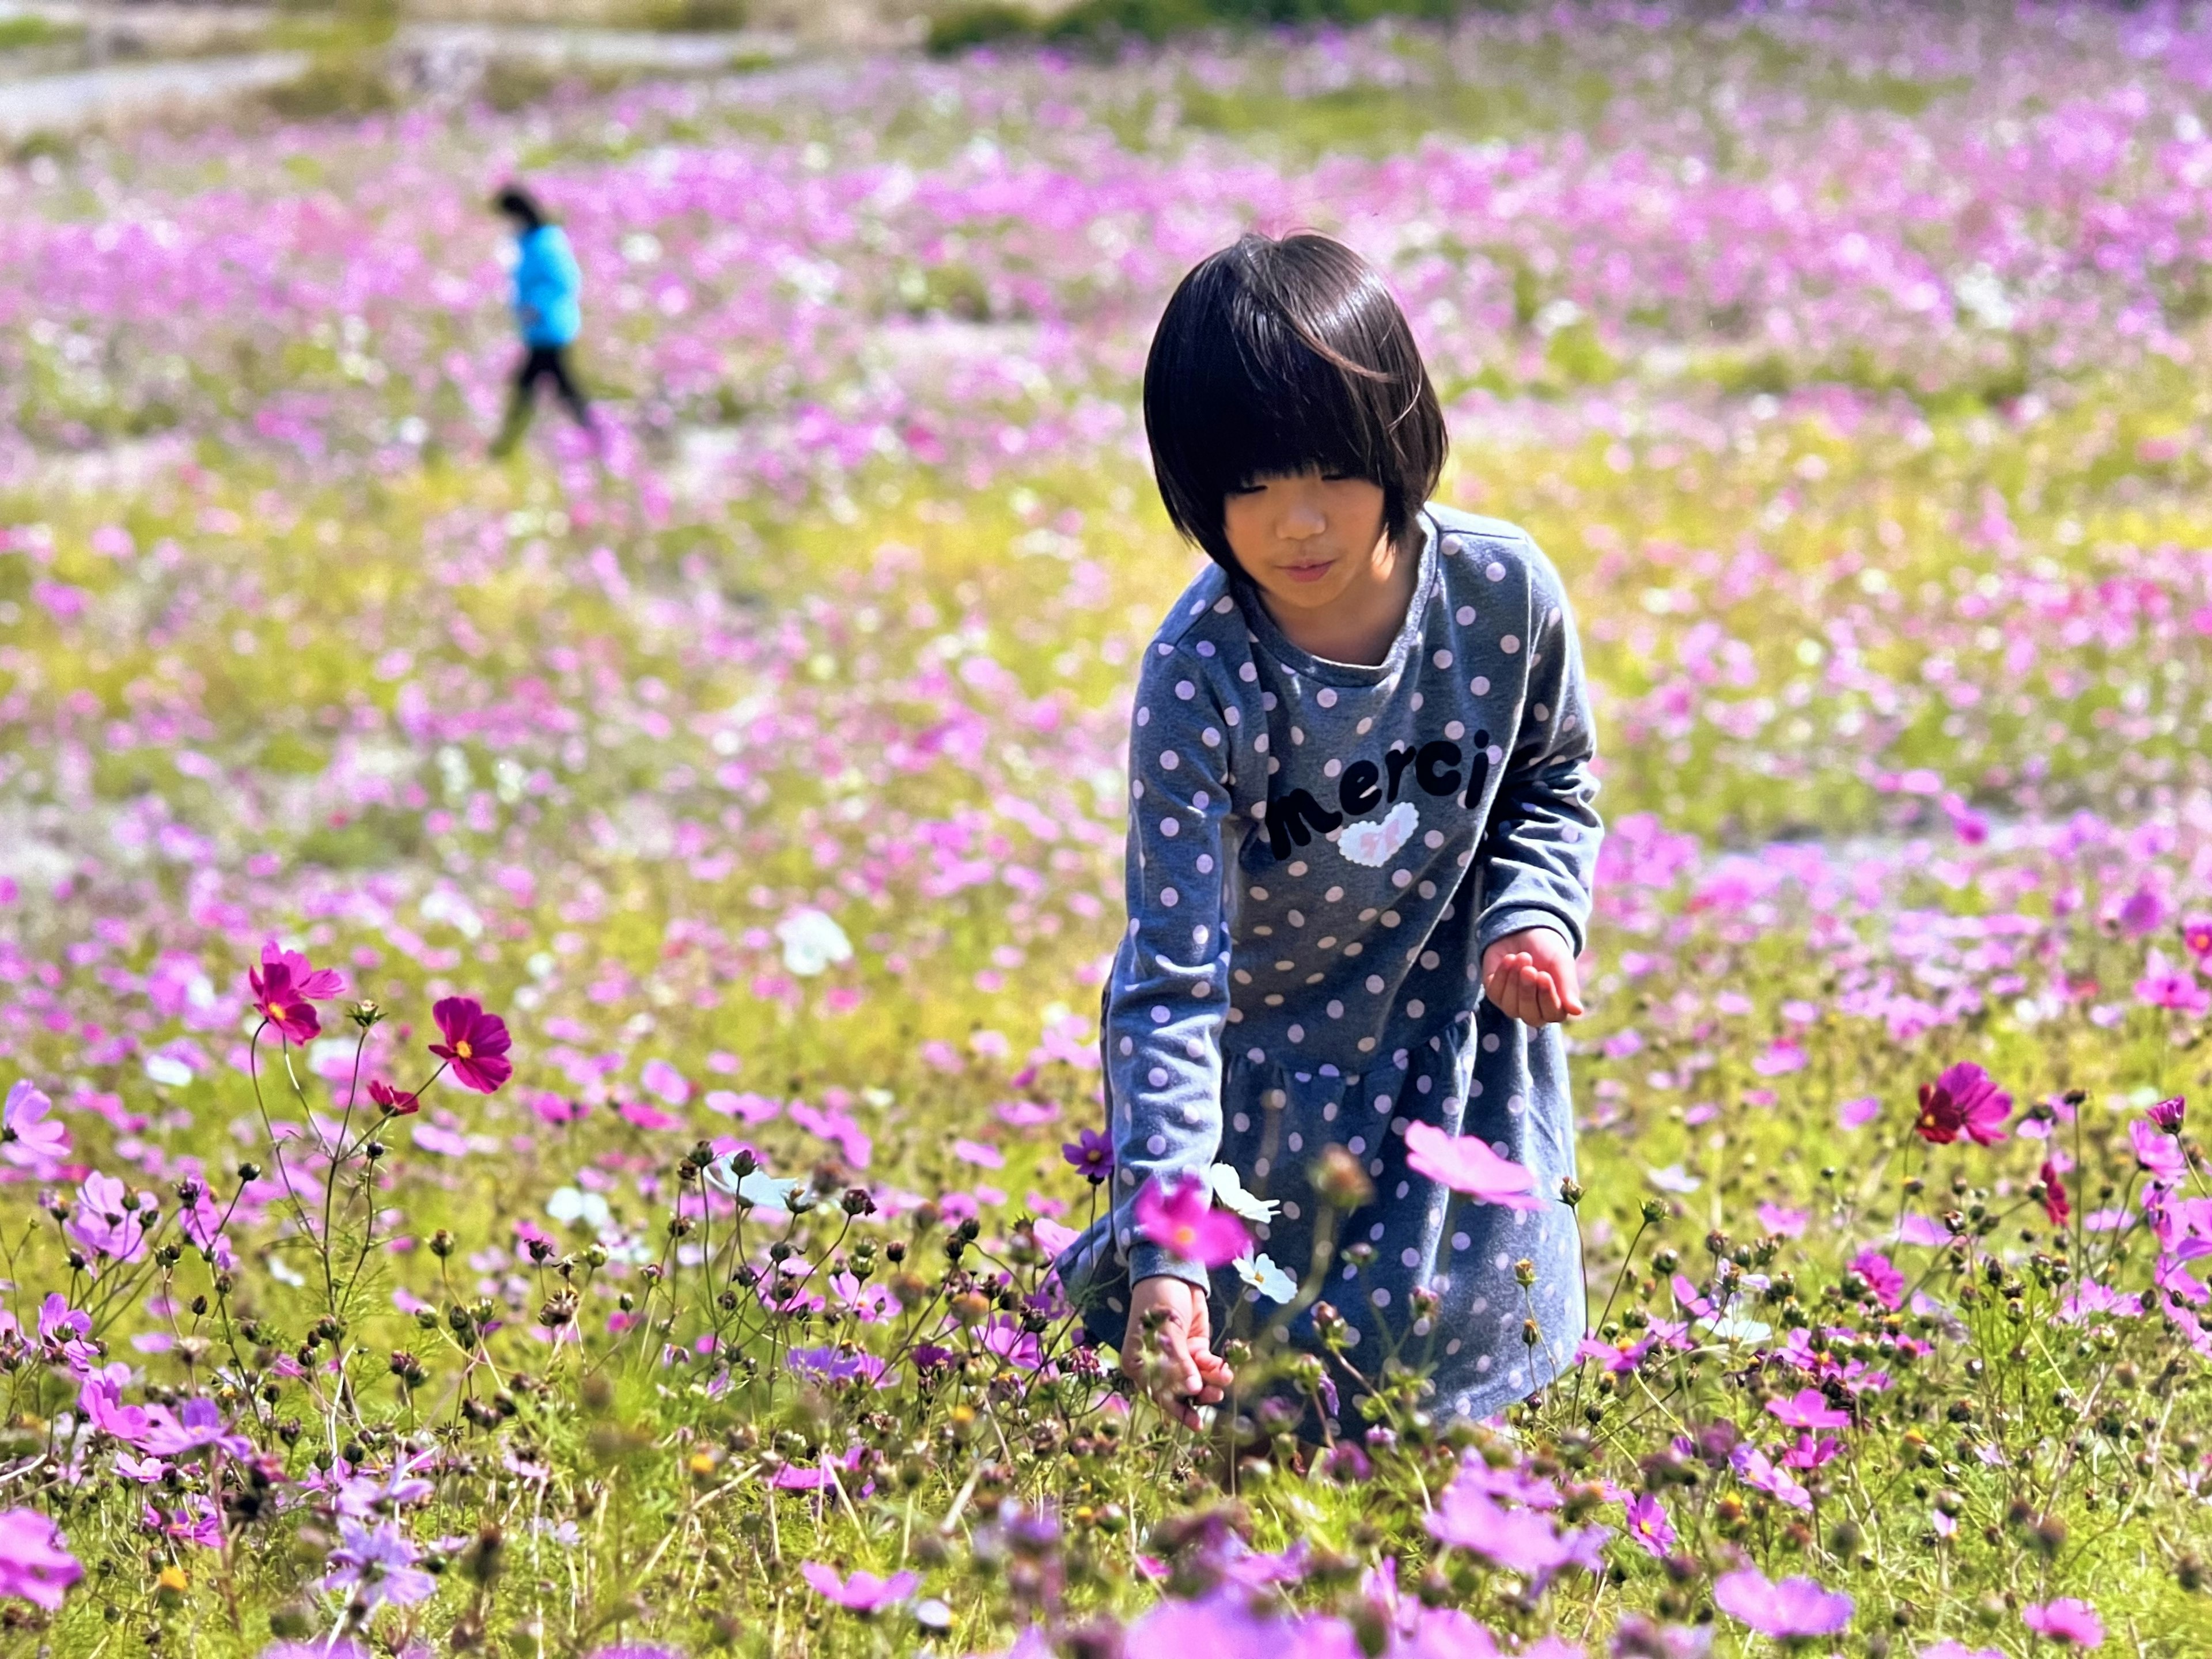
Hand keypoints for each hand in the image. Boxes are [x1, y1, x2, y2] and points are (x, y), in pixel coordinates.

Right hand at [1122, 1274, 1232, 1428]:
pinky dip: (1215, 1368)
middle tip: (1215, 1396)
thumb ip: (1180, 1362)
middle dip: (1198, 1396)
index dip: (1178, 1410)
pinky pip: (1205, 1365)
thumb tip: (1192, 1389)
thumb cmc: (1159, 1300)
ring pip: (1195, 1379)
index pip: (1158, 1394)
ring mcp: (1177, 1357)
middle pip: (1178, 1390)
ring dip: (1210, 1382)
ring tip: (1224, 1380)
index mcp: (1139, 1364)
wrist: (1173, 1273)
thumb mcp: (1167, 1332)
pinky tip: (1224, 1369)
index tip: (1197, 1424)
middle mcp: (1157, 1365)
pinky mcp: (1194, 1348)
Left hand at [1481, 926, 1584, 1026]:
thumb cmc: (1548, 950)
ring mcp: (1512, 1004)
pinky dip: (1502, 975)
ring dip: (1514, 982)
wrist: (1524, 931)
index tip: (1545, 975)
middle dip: (1528, 992)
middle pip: (1530, 1016)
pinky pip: (1495, 994)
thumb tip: (1577, 1012)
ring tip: (1522, 957)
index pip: (1552, 1015)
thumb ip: (1568, 988)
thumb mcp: (1561, 963)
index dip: (1547, 998)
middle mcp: (1534, 1010)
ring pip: (1511, 1008)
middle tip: (1529, 969)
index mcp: (1555, 1006)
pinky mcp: (1495, 994)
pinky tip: (1509, 958)